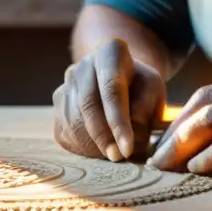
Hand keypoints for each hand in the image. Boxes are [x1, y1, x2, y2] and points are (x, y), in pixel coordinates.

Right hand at [53, 38, 165, 161]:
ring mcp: (66, 84)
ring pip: (73, 121)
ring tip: (114, 153)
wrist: (119, 78)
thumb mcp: (153, 90)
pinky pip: (65, 131)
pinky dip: (82, 147)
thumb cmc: (140, 86)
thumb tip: (131, 137)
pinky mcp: (58, 104)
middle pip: (88, 105)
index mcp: (110, 53)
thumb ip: (146, 109)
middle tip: (119, 157)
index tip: (128, 148)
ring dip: (93, 145)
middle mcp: (82, 65)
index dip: (119, 122)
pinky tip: (100, 148)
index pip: (112, 89)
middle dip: (104, 137)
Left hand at [147, 75, 211, 174]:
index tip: (159, 147)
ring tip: (167, 168)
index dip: (175, 123)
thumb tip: (184, 138)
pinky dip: (209, 157)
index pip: (199, 99)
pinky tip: (196, 169)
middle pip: (200, 110)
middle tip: (155, 162)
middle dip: (172, 138)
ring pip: (211, 123)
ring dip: (182, 147)